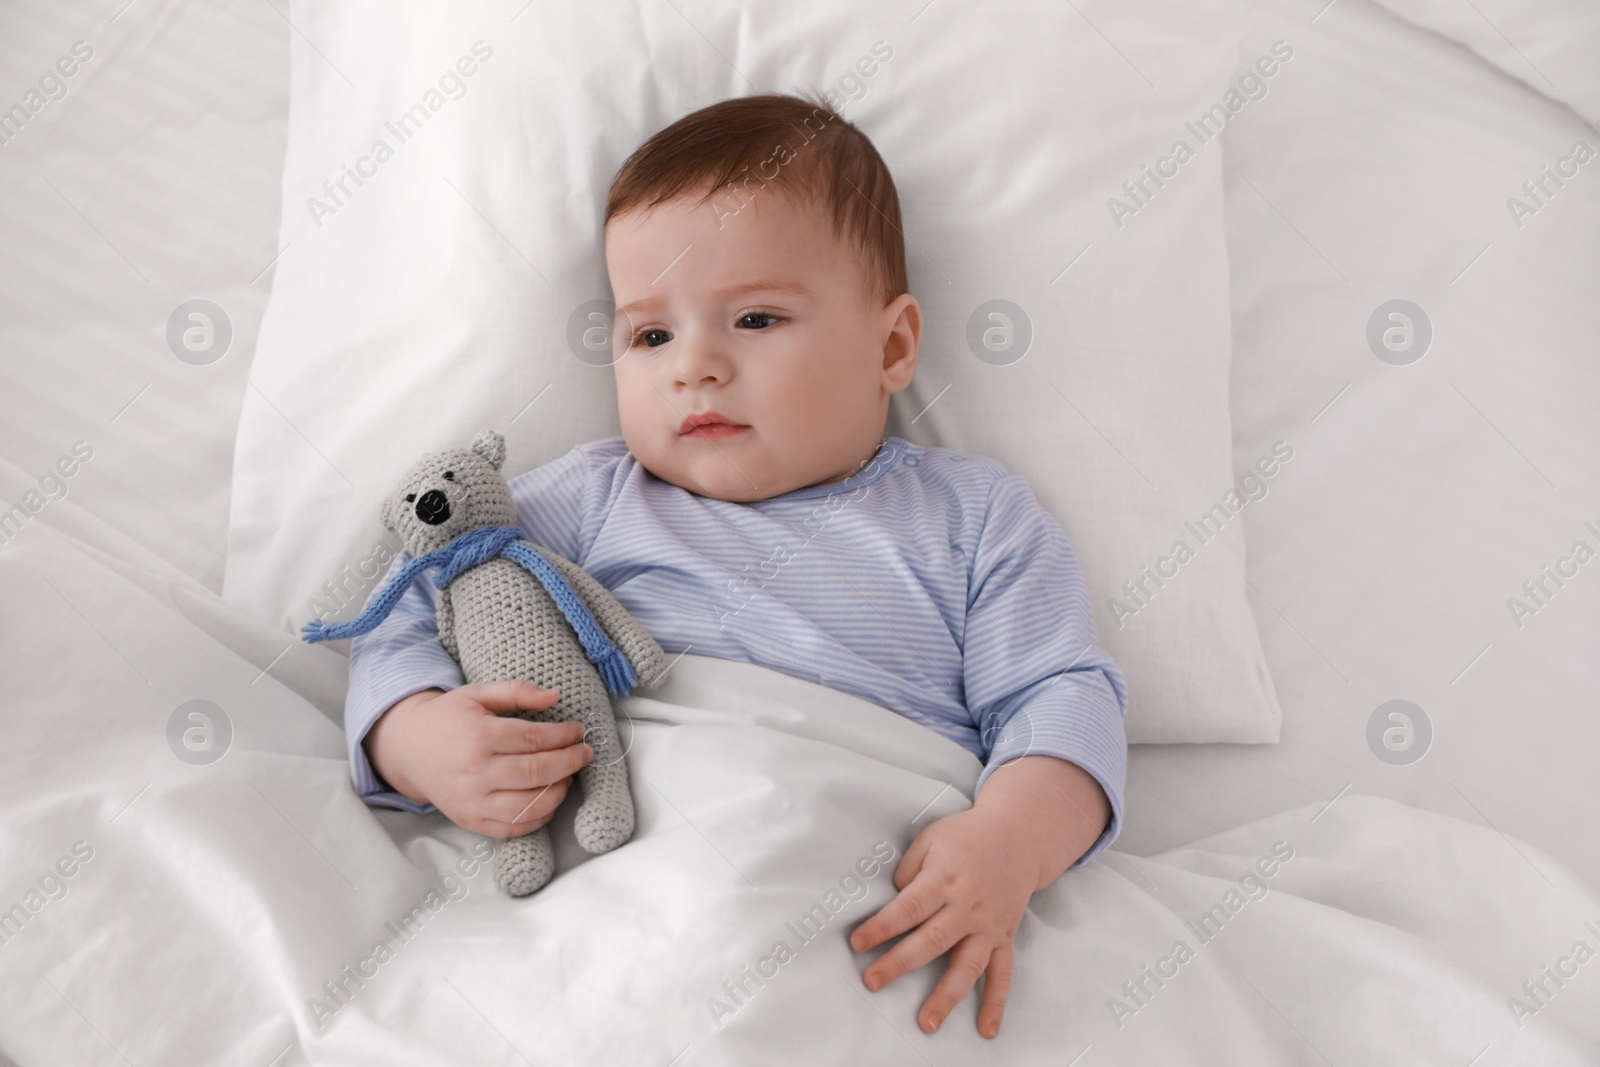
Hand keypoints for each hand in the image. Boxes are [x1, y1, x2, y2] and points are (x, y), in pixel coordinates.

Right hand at [363, 680, 592, 837]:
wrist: (408, 749)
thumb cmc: (448, 718)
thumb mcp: (477, 694)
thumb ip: (517, 691)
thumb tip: (555, 697)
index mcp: (480, 736)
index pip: (535, 738)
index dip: (564, 736)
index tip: (578, 732)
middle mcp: (476, 772)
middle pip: (537, 772)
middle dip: (570, 762)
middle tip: (584, 754)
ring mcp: (473, 801)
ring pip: (530, 805)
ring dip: (559, 792)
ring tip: (567, 776)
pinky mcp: (470, 820)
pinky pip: (513, 828)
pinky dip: (539, 818)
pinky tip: (549, 799)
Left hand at [849, 756, 1110, 1037]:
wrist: (1018, 837)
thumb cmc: (968, 837)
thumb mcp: (932, 838)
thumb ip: (909, 868)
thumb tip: (894, 899)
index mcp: (945, 879)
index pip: (909, 907)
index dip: (882, 926)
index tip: (858, 942)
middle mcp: (967, 906)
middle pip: (931, 940)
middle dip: (900, 963)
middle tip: (873, 981)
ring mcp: (988, 925)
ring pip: (967, 965)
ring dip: (947, 996)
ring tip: (927, 1022)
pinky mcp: (1003, 937)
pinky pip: (1002, 973)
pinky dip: (996, 1003)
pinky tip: (985, 1028)